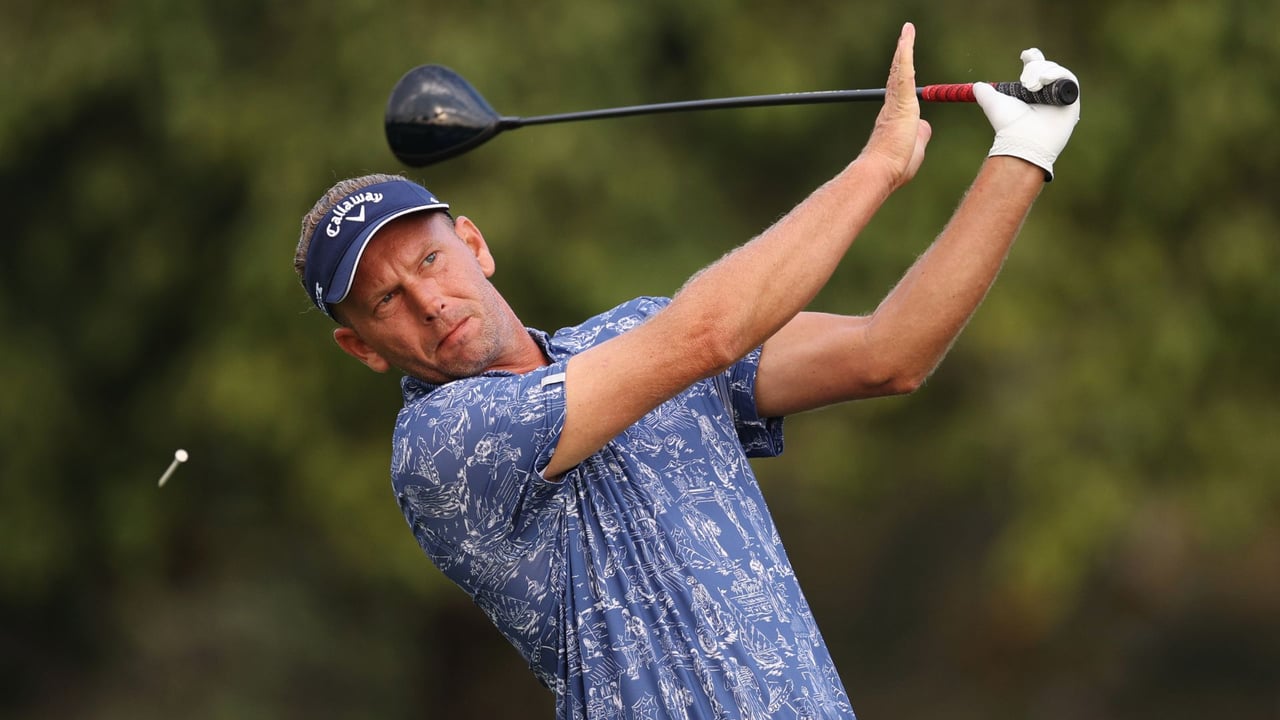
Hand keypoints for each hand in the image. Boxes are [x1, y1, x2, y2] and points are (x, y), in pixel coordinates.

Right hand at [861, 23, 931, 187]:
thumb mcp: (915, 148)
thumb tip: (925, 126)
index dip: (901, 77)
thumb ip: (920, 135)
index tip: (902, 67)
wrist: (882, 168)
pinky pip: (904, 70)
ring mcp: (895, 101)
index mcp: (894, 118)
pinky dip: (906, 52)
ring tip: (907, 32)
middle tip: (904, 39)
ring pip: (900, 69)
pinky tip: (907, 36)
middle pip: (897, 75)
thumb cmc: (896, 165)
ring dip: (904, 48)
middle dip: (901, 56)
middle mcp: (891, 106)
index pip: (899, 92)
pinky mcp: (901, 99)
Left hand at [973, 49, 1079, 180]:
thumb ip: (984, 93)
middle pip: (1047, 67)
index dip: (1033, 59)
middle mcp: (1047, 95)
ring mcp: (1060, 97)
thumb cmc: (1008, 124)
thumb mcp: (992, 103)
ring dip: (1043, 72)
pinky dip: (1057, 75)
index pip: (1036, 69)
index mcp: (1031, 94)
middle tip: (1024, 80)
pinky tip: (1045, 82)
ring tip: (1032, 86)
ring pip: (1057, 71)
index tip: (1025, 55)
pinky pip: (1069, 79)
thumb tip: (976, 86)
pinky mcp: (1072, 100)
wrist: (1023, 138)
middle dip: (1035, 67)